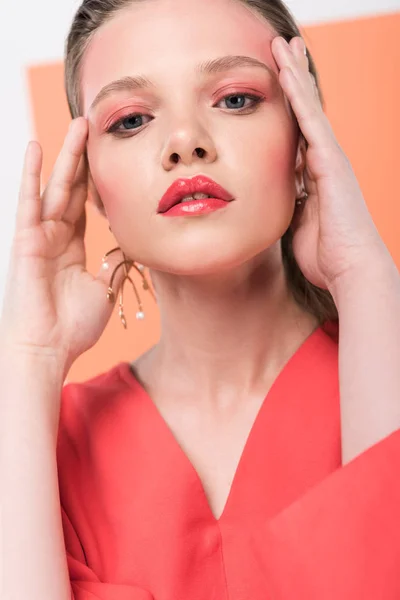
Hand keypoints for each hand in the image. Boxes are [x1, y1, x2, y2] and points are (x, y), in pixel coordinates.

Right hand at [0, 118, 124, 373]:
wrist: (48, 349)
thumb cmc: (73, 326)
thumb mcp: (104, 290)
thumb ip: (114, 265)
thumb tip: (131, 249)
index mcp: (73, 248)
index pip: (87, 205)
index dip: (98, 181)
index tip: (111, 156)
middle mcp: (55, 236)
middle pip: (72, 188)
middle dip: (85, 158)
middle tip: (95, 127)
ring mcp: (39, 235)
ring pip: (56, 187)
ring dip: (67, 156)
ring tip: (78, 125)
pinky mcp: (25, 239)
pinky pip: (29, 201)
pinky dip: (31, 174)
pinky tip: (35, 147)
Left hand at [271, 36, 384, 290]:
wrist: (351, 270)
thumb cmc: (325, 256)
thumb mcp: (299, 225)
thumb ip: (290, 205)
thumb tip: (277, 197)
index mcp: (315, 176)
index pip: (297, 132)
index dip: (288, 107)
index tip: (274, 86)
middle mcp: (325, 162)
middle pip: (305, 112)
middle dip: (294, 80)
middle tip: (282, 49)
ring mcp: (331, 159)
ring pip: (309, 108)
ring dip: (295, 76)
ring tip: (283, 45)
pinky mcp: (332, 163)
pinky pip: (311, 122)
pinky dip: (298, 96)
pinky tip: (286, 70)